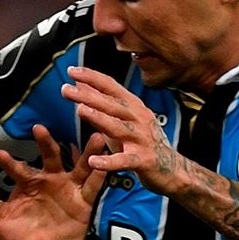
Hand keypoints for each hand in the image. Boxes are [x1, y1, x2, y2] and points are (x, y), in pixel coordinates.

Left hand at [0, 125, 104, 239]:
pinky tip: (104, 163)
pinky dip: (100, 175)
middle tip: (39, 128)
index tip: (0, 154)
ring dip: (87, 151)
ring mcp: (69, 188)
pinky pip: (93, 187)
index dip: (9, 162)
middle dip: (45, 143)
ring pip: (79, 165)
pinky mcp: (84, 202)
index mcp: (28, 183)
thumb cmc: (19, 238)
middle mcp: (50, 180)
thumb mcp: (0, 224)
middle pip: (50, 157)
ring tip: (96, 137)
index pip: (18, 169)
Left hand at [61, 66, 188, 193]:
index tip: (72, 70)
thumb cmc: (142, 142)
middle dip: (89, 95)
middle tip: (66, 89)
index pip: (111, 87)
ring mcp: (142, 139)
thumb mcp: (122, 120)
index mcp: (133, 106)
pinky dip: (109, 161)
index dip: (92, 78)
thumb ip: (101, 104)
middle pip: (111, 105)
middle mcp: (139, 118)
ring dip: (99, 118)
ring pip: (118, 127)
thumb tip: (80, 84)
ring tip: (80, 111)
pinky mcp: (143, 160)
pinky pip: (125, 160)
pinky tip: (94, 161)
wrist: (173, 169)